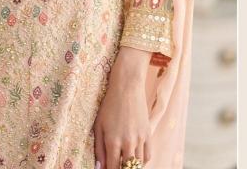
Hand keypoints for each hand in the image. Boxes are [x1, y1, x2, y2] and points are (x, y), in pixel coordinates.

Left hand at [93, 48, 151, 168]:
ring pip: (138, 164)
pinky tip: (134, 158)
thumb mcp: (98, 125)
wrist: (127, 87)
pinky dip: (141, 161)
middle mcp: (127, 142)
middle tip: (117, 165)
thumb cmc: (109, 105)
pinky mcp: (148, 134)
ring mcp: (139, 139)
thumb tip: (98, 167)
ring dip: (131, 166)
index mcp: (112, 141)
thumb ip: (98, 148)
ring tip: (125, 163)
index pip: (113, 168)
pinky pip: (147, 156)